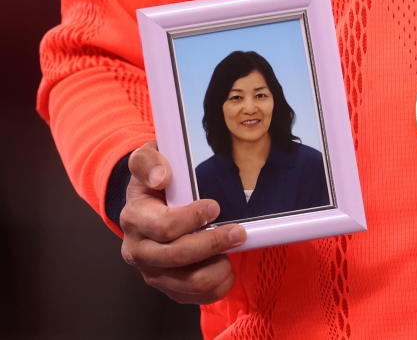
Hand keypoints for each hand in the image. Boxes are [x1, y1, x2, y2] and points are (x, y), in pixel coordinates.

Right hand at [119, 141, 245, 303]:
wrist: (146, 207)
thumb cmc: (153, 184)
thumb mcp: (147, 162)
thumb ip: (149, 161)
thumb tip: (161, 177)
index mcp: (135, 218)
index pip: (165, 226)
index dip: (194, 218)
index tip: (214, 206)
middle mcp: (138, 250)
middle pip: (178, 257)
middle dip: (214, 243)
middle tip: (238, 232)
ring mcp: (152, 272)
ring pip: (189, 282)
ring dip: (218, 267)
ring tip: (232, 248)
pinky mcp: (167, 287)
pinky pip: (195, 298)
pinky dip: (218, 286)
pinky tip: (225, 267)